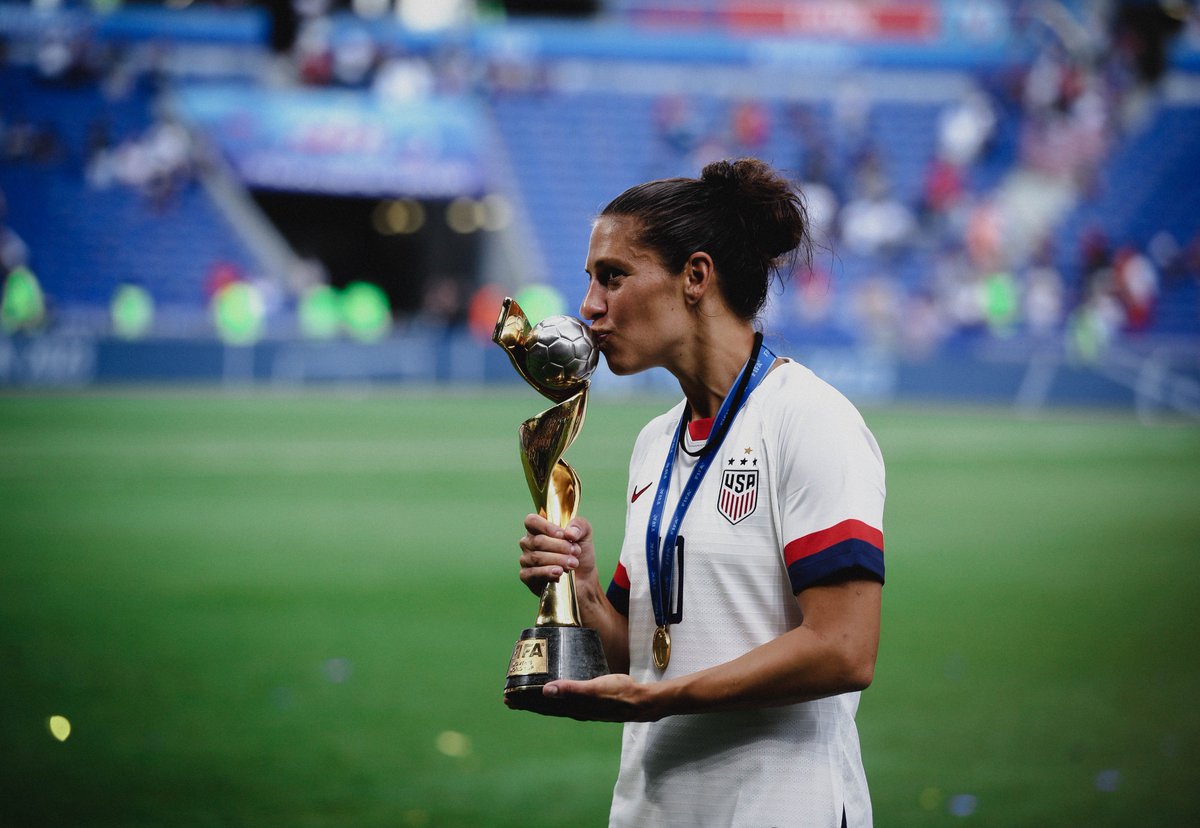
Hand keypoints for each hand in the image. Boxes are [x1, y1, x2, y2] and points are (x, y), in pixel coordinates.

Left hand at [505, 674, 662, 722]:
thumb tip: (546, 690)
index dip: (525, 702)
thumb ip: (572, 689)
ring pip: (554, 704)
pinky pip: (566, 698)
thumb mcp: (594, 689)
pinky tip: (555, 691)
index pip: (543, 706)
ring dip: (538, 700)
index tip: (508, 697)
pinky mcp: (590, 700)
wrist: (641, 702)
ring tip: (525, 694)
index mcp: (573, 707)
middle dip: (527, 702)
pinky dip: (554, 695)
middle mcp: (575, 709)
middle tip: (509, 696)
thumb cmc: (619, 693)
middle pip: (545, 707)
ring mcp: (583, 706)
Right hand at [517, 514, 596, 596]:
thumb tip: (569, 533)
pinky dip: (547, 572)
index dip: (547, 527)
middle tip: (576, 552)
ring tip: (573, 563)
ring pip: (537, 557)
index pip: (531, 521)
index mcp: (539, 529)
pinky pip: (532, 573)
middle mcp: (529, 542)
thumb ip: (579, 526)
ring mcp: (526, 559)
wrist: (583, 577)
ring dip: (558, 560)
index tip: (563, 535)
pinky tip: (558, 572)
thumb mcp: (585, 534)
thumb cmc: (580, 553)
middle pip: (538, 541)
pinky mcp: (527, 576)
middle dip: (560, 547)